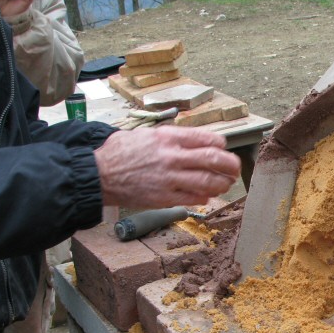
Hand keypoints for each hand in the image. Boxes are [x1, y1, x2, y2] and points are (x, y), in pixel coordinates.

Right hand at [94, 126, 241, 207]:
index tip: (223, 148)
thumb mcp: (146, 134)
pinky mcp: (164, 197)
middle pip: (214, 159)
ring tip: (225, 183)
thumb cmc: (119, 152)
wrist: (98, 174)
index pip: (207, 138)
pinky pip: (193, 198)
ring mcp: (169, 178)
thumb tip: (194, 142)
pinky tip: (208, 195)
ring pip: (208, 181)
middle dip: (231, 165)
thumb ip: (171, 138)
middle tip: (235, 168)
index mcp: (168, 137)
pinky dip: (204, 197)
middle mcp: (172, 156)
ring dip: (222, 183)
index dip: (221, 145)